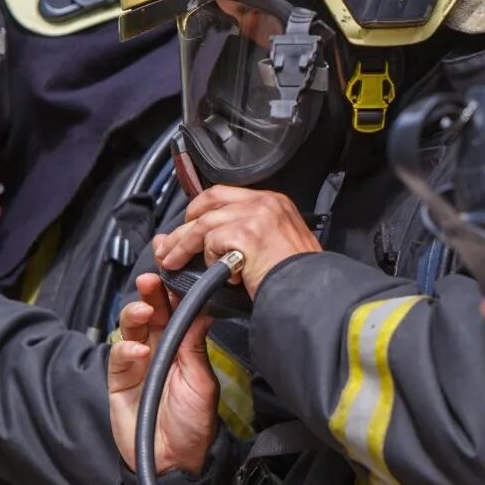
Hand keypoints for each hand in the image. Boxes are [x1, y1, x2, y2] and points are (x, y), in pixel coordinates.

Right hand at [109, 274, 219, 476]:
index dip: (171, 289)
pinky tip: (136, 349)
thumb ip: (194, 346)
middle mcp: (157, 349)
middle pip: (149, 312)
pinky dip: (126, 350)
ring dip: (135, 314)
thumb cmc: (194, 424)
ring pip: (130, 329)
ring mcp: (136, 364)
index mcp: (180, 345)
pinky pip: (119, 359)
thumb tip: (204, 308)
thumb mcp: (201, 381)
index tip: (173, 268)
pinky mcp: (119, 381)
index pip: (174, 310)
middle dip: (149, 293)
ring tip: (143, 308)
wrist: (176, 462)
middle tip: (152, 280)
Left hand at [153, 187, 321, 294]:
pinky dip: (210, 260)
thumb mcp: (278, 244)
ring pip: (203, 224)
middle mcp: (264, 202)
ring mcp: (255, 215)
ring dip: (183, 246)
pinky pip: (211, 243)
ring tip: (174, 262)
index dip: (201, 210)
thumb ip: (245, 236)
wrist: (314, 290)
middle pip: (209, 202)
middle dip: (184, 225)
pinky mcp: (245, 234)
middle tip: (169, 246)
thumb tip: (208, 243)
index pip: (225, 194)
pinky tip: (226, 275)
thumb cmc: (299, 276)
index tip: (189, 225)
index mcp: (274, 201)